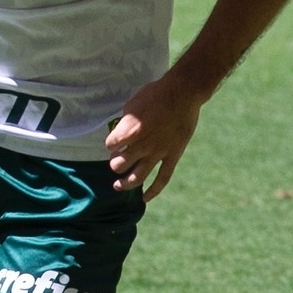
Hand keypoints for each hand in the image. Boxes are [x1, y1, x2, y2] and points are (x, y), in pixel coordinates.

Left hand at [105, 72, 202, 200]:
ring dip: (125, 183)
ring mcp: (157, 152)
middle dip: (115, 165)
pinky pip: (162, 178)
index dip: (110, 144)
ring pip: (137, 177)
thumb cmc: (155, 94)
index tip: (113, 142)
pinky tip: (144, 199)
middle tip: (116, 162)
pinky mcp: (172, 156)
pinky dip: (153, 190)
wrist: (182, 93)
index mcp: (128, 131)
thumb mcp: (132, 104)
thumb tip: (120, 131)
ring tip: (118, 186)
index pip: (110, 145)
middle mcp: (141, 145)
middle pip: (119, 165)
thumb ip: (124, 122)